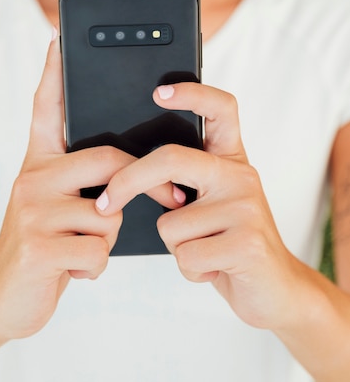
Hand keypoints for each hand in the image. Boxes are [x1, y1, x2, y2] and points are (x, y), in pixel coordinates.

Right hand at [0, 37, 180, 341]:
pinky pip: (98, 249)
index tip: (59, 37)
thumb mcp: (58, 206)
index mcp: (40, 163)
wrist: (4, 296)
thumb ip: (84, 182)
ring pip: (109, 212)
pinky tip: (74, 270)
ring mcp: (32, 210)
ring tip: (82, 248)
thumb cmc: (45, 245)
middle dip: (144, 185)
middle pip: (108, 159)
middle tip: (170, 198)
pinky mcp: (38, 246)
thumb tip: (132, 166)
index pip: (47, 109)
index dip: (54, 74)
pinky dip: (96, 266)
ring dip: (109, 238)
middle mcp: (32, 177)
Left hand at [96, 82, 300, 330]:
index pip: (221, 109)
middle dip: (128, 182)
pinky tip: (214, 269)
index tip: (159, 91)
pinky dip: (190, 270)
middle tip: (105, 203)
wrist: (275, 290)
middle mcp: (241, 176)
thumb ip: (185, 184)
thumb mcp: (212, 204)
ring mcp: (246, 207)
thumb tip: (125, 170)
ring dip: (176, 247)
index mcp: (231, 160)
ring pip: (171, 223)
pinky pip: (186, 254)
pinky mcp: (247, 243)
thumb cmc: (229, 244)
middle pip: (171, 160)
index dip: (193, 93)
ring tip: (204, 251)